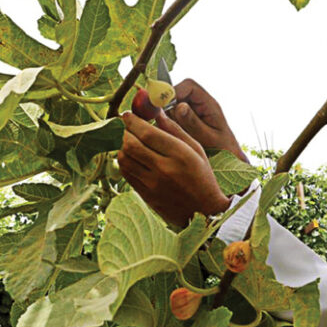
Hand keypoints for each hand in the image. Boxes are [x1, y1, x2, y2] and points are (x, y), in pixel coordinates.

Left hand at [117, 111, 230, 227]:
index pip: (147, 133)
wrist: (205, 213)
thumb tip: (157, 113)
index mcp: (180, 155)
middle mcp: (164, 169)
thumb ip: (176, 130)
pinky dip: (124, 162)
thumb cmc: (203, 178)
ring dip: (122, 147)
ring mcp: (153, 184)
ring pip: (124, 159)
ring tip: (129, 142)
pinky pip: (126, 174)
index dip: (133, 121)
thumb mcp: (197, 150)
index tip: (128, 115)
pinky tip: (131, 158)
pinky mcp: (146, 196)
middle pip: (131, 144)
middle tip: (127, 128)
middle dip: (125, 132)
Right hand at [170, 79, 248, 162]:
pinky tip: (176, 136)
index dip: (174, 91)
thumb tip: (179, 106)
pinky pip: (171, 117)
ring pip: (171, 106)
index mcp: (209, 103)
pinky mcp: (185, 120)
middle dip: (168, 107)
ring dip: (168, 118)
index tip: (163, 105)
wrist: (229, 159)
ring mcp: (191, 112)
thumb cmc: (223, 149)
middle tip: (168, 124)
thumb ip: (194, 122)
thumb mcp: (209, 138)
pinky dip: (169, 125)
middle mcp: (199, 104)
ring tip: (177, 134)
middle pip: (176, 94)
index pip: (189, 85)